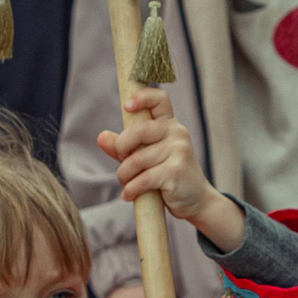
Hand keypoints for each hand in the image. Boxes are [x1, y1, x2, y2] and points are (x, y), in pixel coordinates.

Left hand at [100, 89, 243, 252]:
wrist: (195, 199)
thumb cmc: (167, 175)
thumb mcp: (145, 157)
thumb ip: (124, 147)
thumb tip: (101, 136)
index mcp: (169, 124)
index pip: (159, 99)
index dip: (142, 97)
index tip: (127, 107)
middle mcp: (177, 132)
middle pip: (138, 130)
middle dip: (121, 148)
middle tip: (121, 162)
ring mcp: (179, 151)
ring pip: (136, 160)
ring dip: (124, 176)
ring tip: (127, 184)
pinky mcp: (176, 171)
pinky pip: (142, 179)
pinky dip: (131, 190)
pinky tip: (130, 195)